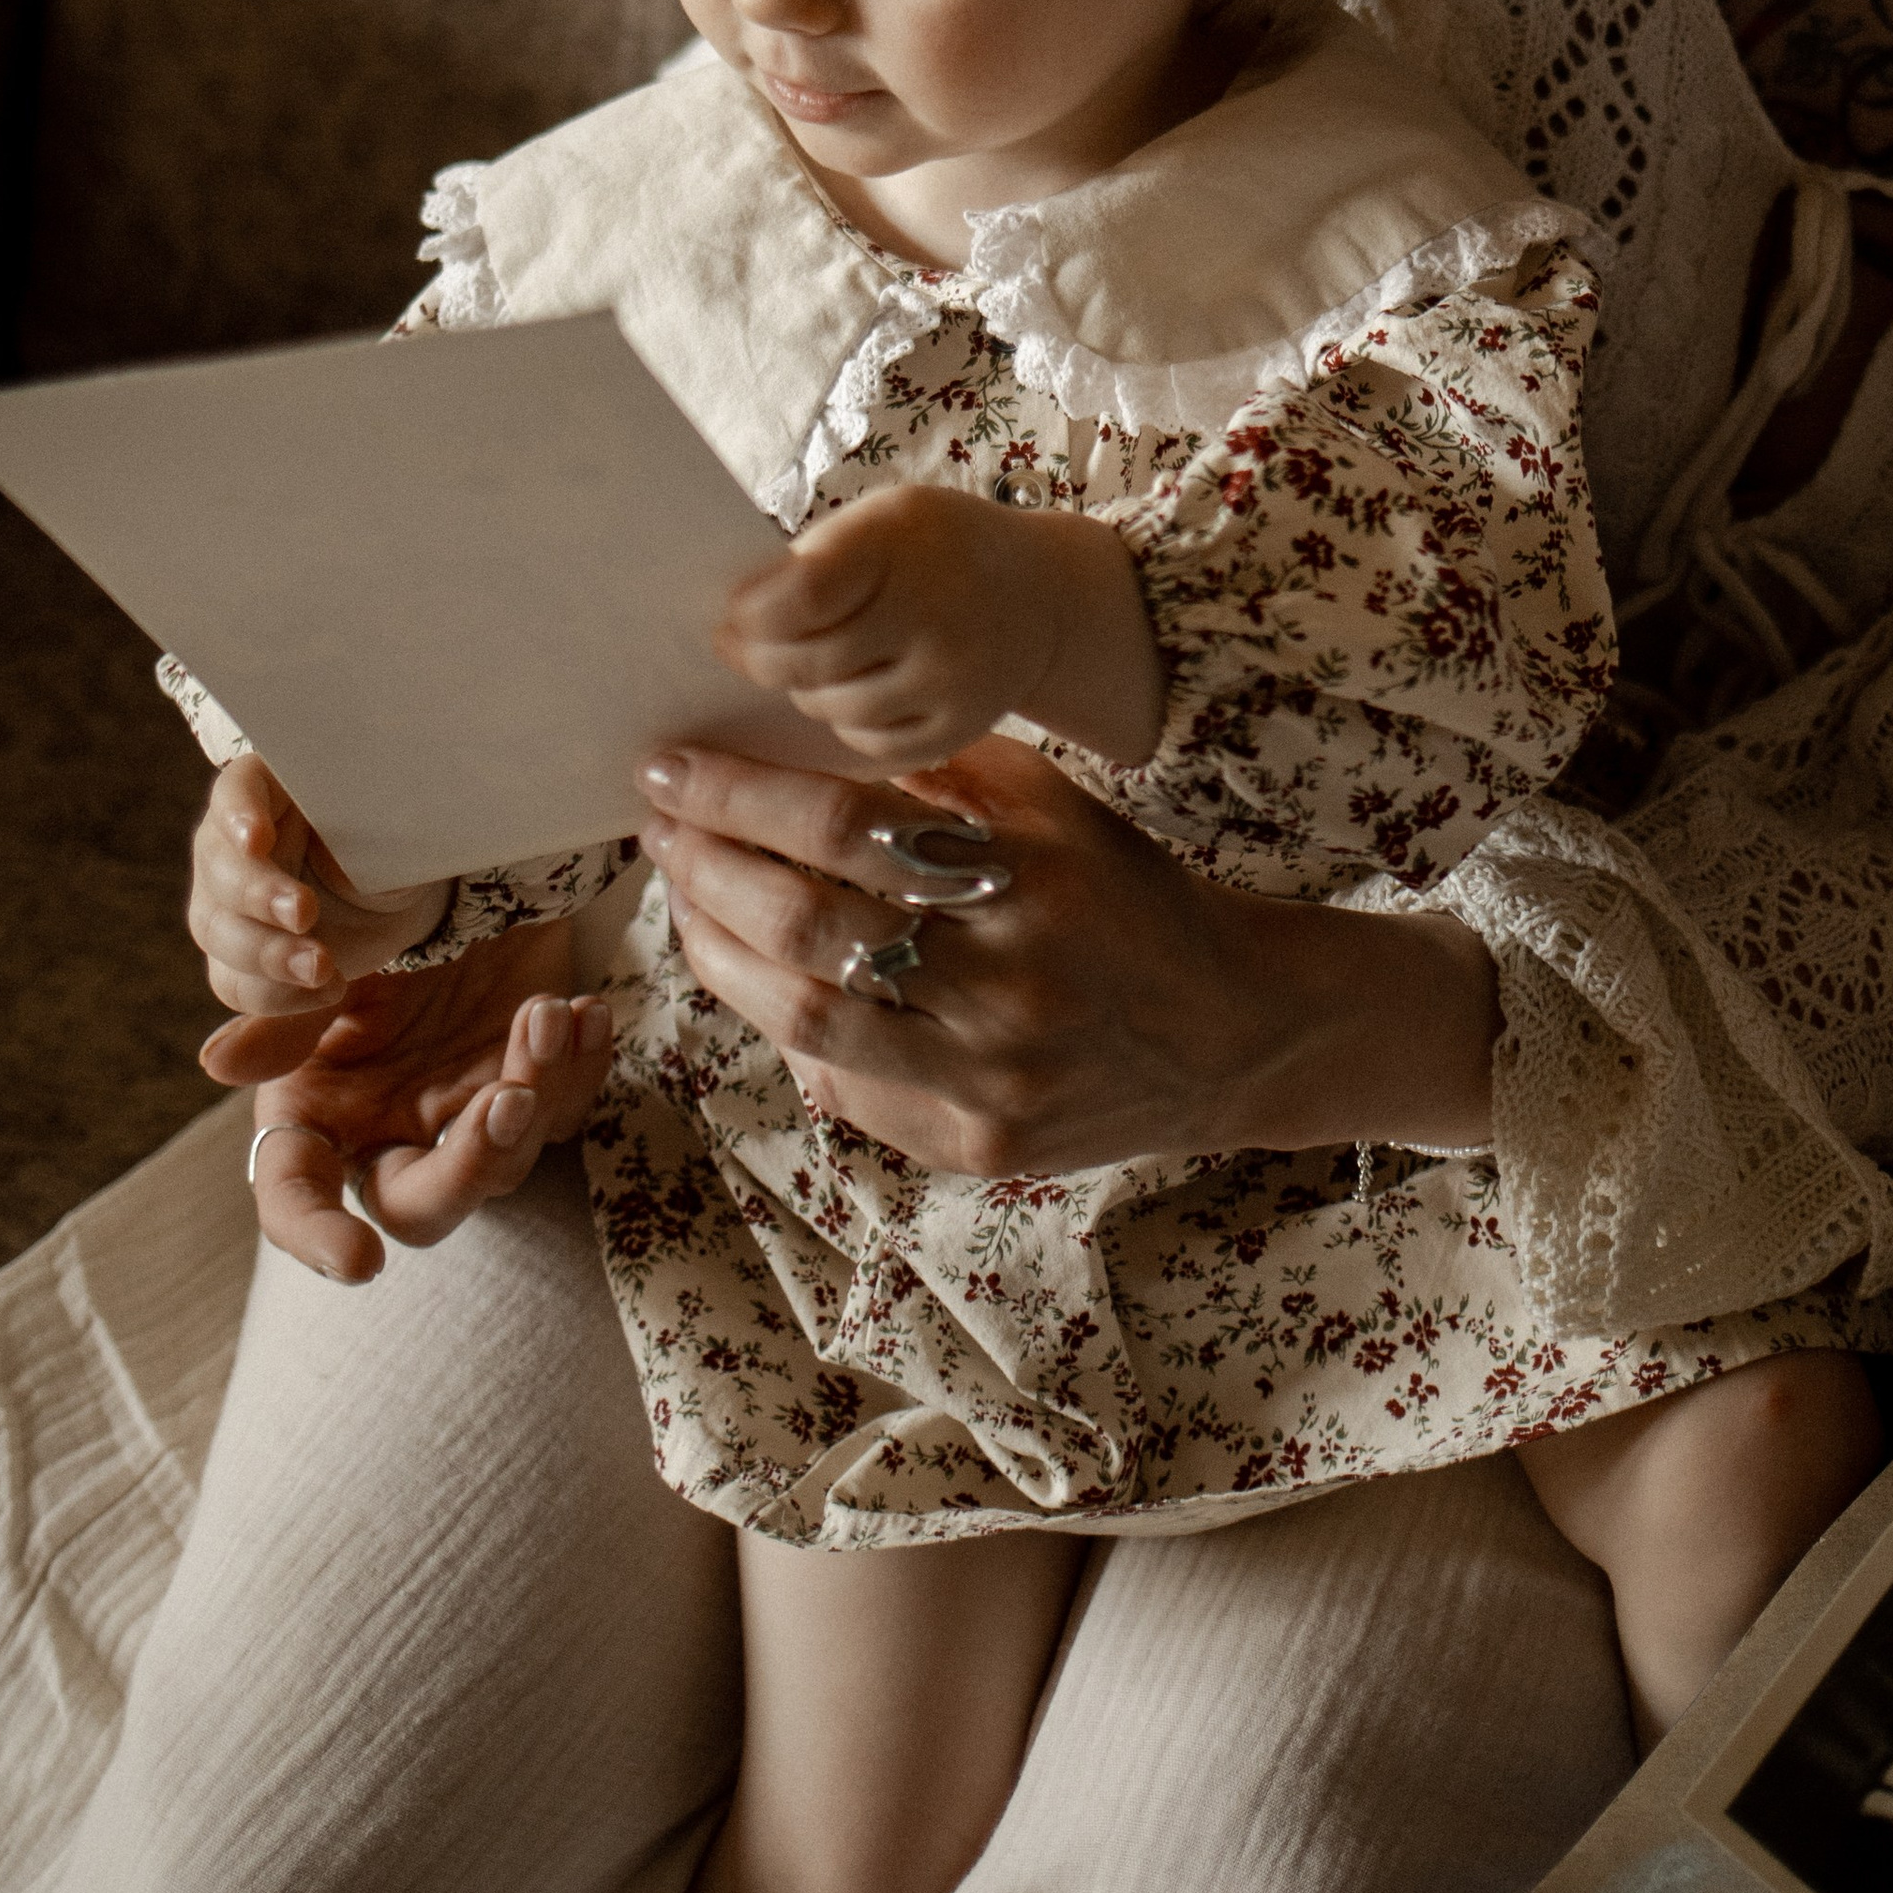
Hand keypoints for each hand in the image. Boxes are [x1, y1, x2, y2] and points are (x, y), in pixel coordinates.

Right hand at [187, 751, 449, 1017]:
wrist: (393, 892)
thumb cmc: (390, 838)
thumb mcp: (395, 826)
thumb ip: (375, 830)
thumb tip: (352, 857)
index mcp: (271, 790)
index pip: (237, 790)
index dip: (239, 814)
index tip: (259, 838)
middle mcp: (234, 844)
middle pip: (220, 867)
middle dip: (258, 894)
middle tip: (306, 913)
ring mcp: (227, 903)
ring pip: (217, 930)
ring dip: (267, 955)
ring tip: (324, 968)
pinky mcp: (239, 956)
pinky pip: (236, 982)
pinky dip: (278, 995)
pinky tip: (328, 989)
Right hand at [201, 919, 612, 1281]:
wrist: (458, 873)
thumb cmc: (377, 924)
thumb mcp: (330, 964)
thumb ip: (284, 1020)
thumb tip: (218, 1064)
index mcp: (323, 1114)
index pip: (298, 1198)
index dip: (316, 1237)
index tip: (359, 1261)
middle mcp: (393, 1133)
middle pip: (425, 1206)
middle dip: (473, 1163)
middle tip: (506, 1097)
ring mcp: (468, 1116)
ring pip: (512, 1152)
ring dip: (538, 1085)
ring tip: (544, 1010)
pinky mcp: (535, 1087)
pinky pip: (568, 1104)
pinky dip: (584, 1065)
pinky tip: (586, 1013)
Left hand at [631, 729, 1497, 1175]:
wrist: (1233, 1030)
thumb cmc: (1125, 896)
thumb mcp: (1052, 810)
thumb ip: (936, 780)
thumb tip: (788, 746)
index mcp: (1026, 873)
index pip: (841, 825)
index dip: (736, 795)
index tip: (668, 769)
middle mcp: (1008, 980)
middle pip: (805, 923)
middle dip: (706, 868)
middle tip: (660, 828)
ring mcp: (992, 1077)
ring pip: (803, 1017)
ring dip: (717, 953)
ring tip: (685, 901)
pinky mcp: (982, 1146)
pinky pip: (849, 1089)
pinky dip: (787, 1032)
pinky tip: (757, 983)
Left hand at [715, 484, 1163, 768]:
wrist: (1039, 596)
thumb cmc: (933, 550)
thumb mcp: (880, 522)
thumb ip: (813, 564)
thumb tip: (733, 625)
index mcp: (903, 540)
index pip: (801, 597)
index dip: (751, 616)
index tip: (731, 616)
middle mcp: (936, 611)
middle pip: (809, 662)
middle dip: (762, 660)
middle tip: (745, 651)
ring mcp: (952, 679)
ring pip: (833, 708)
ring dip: (806, 690)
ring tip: (812, 664)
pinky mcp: (958, 729)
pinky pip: (869, 744)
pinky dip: (847, 722)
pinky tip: (855, 691)